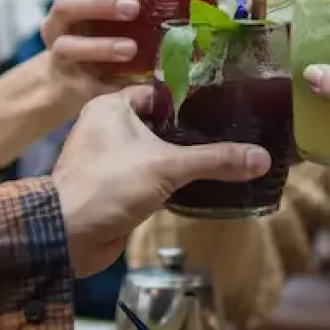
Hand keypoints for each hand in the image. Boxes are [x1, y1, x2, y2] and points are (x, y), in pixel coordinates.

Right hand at [34, 0, 141, 116]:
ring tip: (130, 48)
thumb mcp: (112, 12)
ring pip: (69, 45)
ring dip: (101, 46)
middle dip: (99, 4)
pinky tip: (133, 83)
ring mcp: (61, 53)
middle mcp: (60, 22)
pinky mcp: (71, 83)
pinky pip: (84, 83)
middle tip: (132, 7)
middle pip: (65, 5)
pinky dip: (110, 83)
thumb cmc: (103, 33)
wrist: (73, 81)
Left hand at [52, 87, 270, 278]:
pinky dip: (174, 181)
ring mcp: (112, 160)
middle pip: (161, 123)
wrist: (67, 237)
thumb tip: (262, 157)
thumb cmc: (108, 186)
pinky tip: (204, 184)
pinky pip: (152, 177)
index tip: (224, 103)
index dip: (190, 98)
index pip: (159, 93)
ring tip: (225, 156)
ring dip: (184, 159)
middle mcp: (108, 128)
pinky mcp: (117, 188)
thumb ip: (215, 160)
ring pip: (157, 152)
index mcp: (111, 107)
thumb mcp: (167, 166)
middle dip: (192, 132)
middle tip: (232, 131)